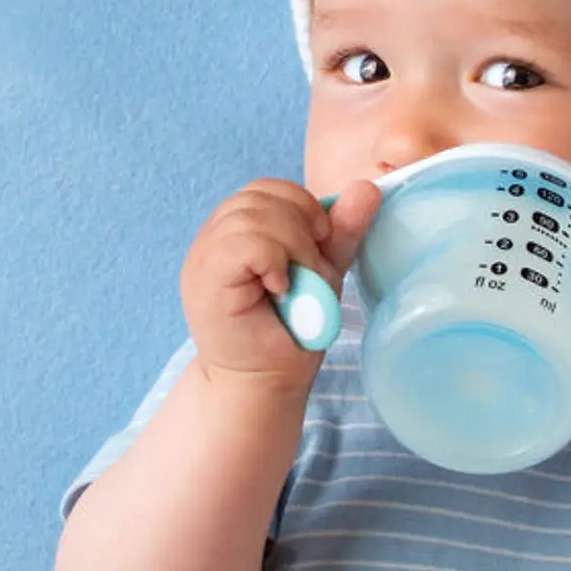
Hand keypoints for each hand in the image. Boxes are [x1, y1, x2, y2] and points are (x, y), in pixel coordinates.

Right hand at [179, 177, 381, 392]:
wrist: (264, 383)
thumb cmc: (290, 329)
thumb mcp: (322, 271)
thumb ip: (339, 232)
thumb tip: (368, 188)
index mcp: (235, 228)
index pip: (266, 187)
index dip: (302, 205)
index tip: (319, 243)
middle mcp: (212, 236)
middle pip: (260, 195)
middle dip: (300, 226)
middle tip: (309, 270)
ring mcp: (203, 257)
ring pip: (253, 215)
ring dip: (291, 246)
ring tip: (294, 284)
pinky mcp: (205, 279)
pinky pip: (244, 243)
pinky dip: (273, 260)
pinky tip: (279, 288)